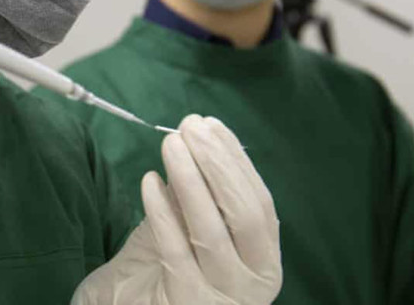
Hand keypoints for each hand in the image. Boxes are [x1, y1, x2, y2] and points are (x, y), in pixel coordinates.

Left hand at [72, 115, 281, 303]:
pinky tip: (149, 181)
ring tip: (170, 145)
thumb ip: (200, 194)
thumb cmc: (166, 269)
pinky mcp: (186, 301)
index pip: (259, 204)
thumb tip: (199, 138)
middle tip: (190, 128)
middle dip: (217, 165)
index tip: (212, 126)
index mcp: (264, 261)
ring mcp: (221, 296)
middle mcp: (252, 283)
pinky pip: (174, 249)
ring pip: (211, 230)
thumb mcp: (190, 228)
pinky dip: (162, 211)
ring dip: (190, 180)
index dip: (236, 162)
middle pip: (244, 215)